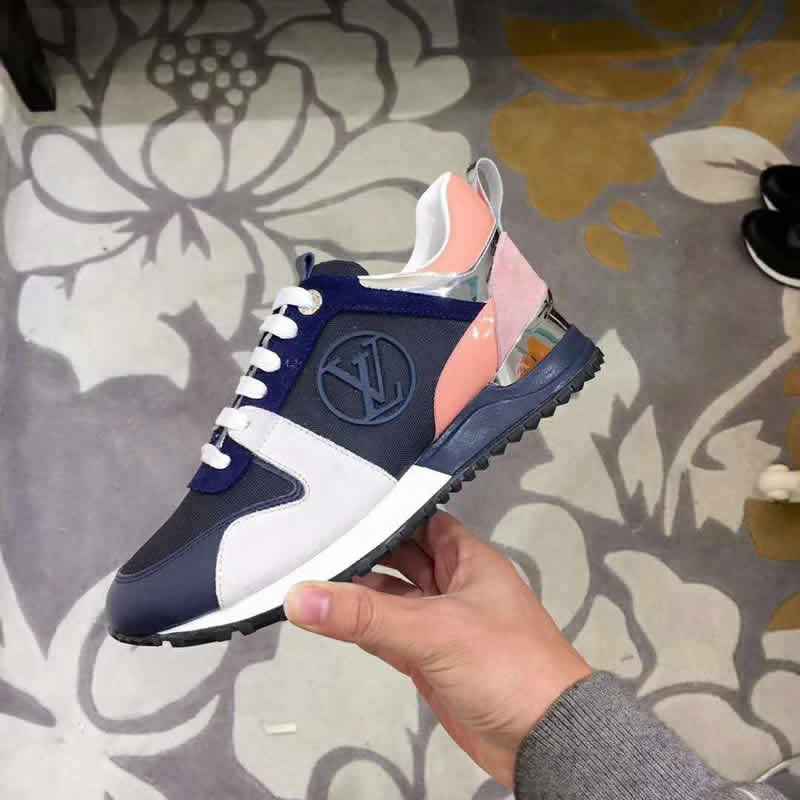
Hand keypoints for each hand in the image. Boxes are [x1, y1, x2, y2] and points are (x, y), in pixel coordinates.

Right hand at [284, 511, 590, 787]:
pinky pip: (389, 633)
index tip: (340, 504)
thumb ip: (365, 614)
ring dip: (359, 592)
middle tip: (315, 539)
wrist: (543, 738)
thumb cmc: (505, 664)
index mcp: (468, 559)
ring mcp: (441, 622)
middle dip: (365, 551)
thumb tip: (300, 596)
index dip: (386, 511)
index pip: (420, 520)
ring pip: (393, 597)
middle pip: (401, 558)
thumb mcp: (433, 629)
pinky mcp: (429, 658)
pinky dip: (364, 627)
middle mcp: (454, 584)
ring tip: (311, 576)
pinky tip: (333, 618)